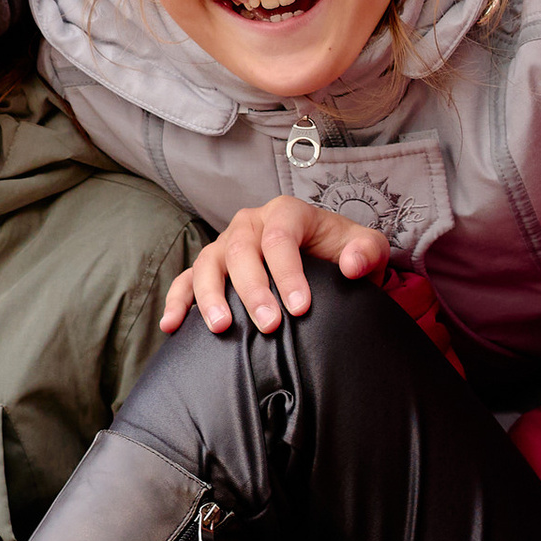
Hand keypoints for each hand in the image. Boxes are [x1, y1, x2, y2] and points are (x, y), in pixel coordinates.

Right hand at [157, 195, 390, 337]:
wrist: (326, 258)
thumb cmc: (342, 251)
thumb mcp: (366, 247)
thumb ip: (367, 251)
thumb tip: (352, 266)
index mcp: (287, 212)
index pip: (281, 238)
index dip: (288, 274)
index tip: (300, 309)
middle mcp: (251, 223)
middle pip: (241, 249)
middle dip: (253, 289)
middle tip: (268, 325)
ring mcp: (226, 244)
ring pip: (208, 262)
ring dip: (211, 295)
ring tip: (222, 327)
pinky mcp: (211, 267)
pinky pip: (186, 279)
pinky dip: (177, 301)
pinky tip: (172, 326)